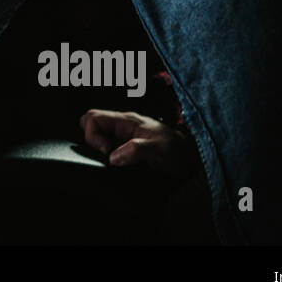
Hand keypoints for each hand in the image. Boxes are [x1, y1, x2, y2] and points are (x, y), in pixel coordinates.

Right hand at [79, 109, 198, 177]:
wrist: (191, 161)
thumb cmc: (178, 151)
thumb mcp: (159, 149)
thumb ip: (136, 150)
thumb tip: (112, 157)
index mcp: (127, 120)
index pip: (93, 117)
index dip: (93, 136)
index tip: (107, 152)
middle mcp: (122, 126)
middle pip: (90, 122)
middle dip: (91, 140)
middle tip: (106, 155)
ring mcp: (123, 136)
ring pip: (97, 135)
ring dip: (99, 149)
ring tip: (114, 161)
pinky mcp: (125, 148)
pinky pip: (106, 147)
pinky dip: (106, 156)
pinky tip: (118, 164)